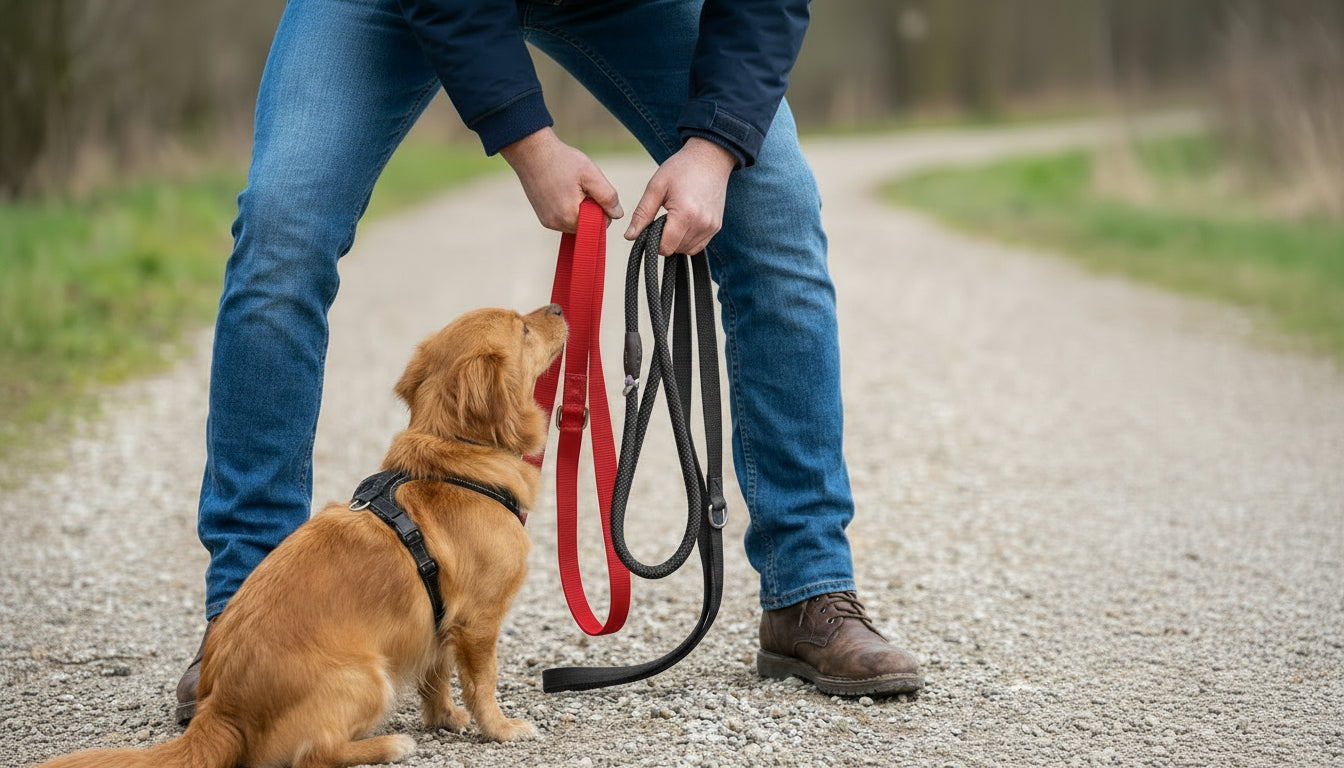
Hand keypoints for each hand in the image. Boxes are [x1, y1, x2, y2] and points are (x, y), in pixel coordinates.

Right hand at [500, 127, 622, 231]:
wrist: (531, 152)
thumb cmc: (562, 160)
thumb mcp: (591, 175)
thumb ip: (608, 197)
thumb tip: (617, 215)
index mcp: (571, 217)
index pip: (601, 223)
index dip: (602, 205)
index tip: (591, 188)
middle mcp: (558, 225)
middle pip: (588, 224)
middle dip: (590, 208)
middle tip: (580, 186)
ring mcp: (549, 223)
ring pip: (577, 223)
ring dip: (579, 208)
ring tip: (569, 187)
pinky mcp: (543, 219)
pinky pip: (565, 220)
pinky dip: (568, 208)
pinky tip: (561, 191)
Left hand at [624, 138, 736, 255]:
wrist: (710, 158)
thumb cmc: (681, 168)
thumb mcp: (656, 187)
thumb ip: (642, 214)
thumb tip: (629, 236)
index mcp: (685, 214)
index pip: (665, 247)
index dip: (653, 241)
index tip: (651, 226)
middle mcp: (701, 224)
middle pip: (675, 250)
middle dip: (665, 239)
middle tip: (663, 218)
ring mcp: (711, 227)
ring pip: (687, 250)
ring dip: (676, 241)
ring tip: (674, 218)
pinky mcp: (716, 227)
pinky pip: (698, 246)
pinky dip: (688, 240)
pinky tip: (684, 223)